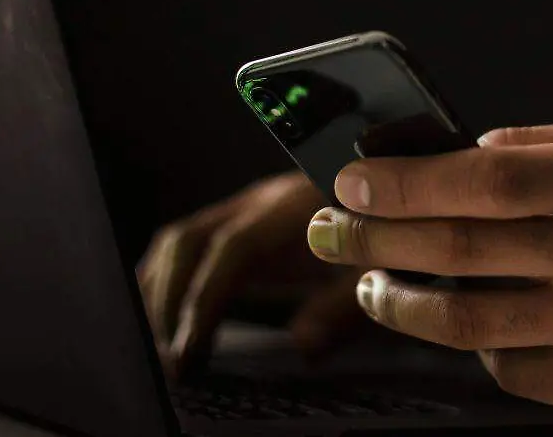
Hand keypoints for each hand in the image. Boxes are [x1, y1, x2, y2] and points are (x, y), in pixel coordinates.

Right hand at [137, 172, 366, 377]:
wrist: (391, 192)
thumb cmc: (386, 232)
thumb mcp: (378, 270)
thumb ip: (343, 307)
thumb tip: (303, 345)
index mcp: (294, 209)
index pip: (232, 249)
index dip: (205, 298)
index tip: (190, 348)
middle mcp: (261, 202)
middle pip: (189, 241)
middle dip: (169, 302)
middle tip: (171, 359)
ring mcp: (246, 209)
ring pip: (180, 240)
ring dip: (161, 292)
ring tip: (163, 346)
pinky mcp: (240, 221)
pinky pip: (189, 244)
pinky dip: (169, 280)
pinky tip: (166, 317)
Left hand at [305, 119, 552, 428]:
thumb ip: (544, 146)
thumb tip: (456, 151)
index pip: (489, 178)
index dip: (409, 180)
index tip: (352, 179)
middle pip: (462, 248)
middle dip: (374, 235)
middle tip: (325, 227)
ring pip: (467, 318)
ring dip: (397, 300)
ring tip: (366, 281)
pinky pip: (503, 366)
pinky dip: (469, 341)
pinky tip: (456, 321)